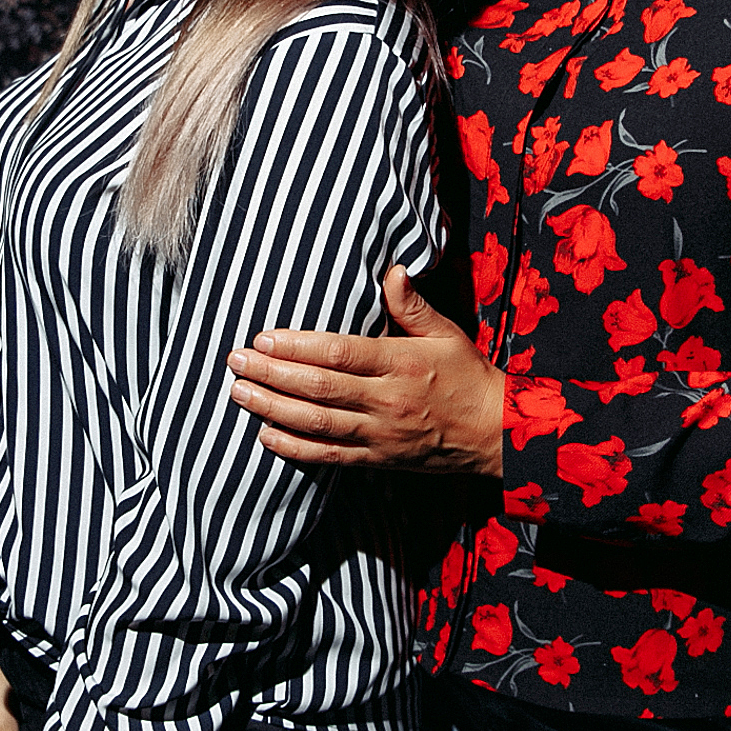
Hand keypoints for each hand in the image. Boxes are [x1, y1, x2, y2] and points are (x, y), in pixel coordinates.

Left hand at [228, 265, 504, 477]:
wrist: (495, 433)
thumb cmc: (467, 376)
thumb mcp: (447, 333)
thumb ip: (413, 305)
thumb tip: (392, 271)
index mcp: (402, 363)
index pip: (339, 353)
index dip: (296, 347)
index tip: (263, 338)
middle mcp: (387, 400)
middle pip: (318, 388)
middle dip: (271, 374)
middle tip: (235, 361)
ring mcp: (380, 434)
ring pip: (316, 423)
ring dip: (272, 408)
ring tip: (239, 392)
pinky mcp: (377, 459)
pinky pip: (328, 455)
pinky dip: (294, 447)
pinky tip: (266, 434)